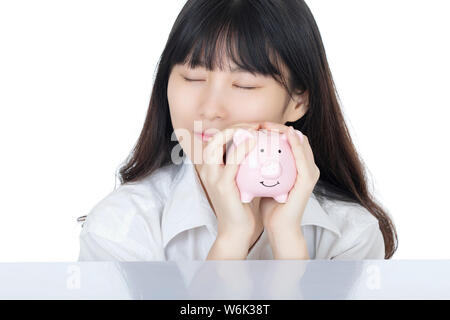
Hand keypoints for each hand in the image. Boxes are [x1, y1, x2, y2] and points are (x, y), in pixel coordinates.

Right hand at [197, 122, 263, 252]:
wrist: (236, 230)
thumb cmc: (241, 205)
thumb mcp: (239, 180)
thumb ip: (242, 165)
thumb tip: (258, 148)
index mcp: (211, 166)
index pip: (218, 138)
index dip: (235, 128)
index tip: (255, 127)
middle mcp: (207, 168)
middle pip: (216, 136)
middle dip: (236, 126)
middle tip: (257, 125)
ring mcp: (212, 176)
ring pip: (218, 143)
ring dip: (237, 131)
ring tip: (256, 129)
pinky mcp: (221, 184)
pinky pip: (231, 161)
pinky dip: (242, 148)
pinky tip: (254, 143)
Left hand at [258, 121, 320, 234]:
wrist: (279, 227)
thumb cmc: (270, 206)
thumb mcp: (264, 180)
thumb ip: (261, 166)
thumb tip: (243, 151)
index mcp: (297, 167)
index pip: (289, 141)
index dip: (275, 130)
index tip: (256, 126)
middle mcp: (306, 167)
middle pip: (296, 138)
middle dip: (280, 128)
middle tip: (262, 123)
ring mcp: (309, 173)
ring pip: (301, 143)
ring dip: (286, 132)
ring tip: (269, 126)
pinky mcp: (308, 180)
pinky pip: (302, 158)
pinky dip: (294, 145)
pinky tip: (283, 137)